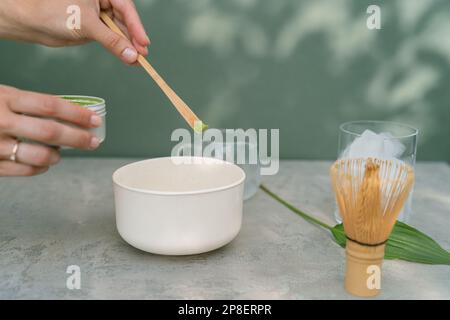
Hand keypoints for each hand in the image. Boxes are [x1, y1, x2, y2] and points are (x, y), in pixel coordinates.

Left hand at [0, 0, 149, 63]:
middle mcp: (102, 1)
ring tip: (137, 60)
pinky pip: (112, 39)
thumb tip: (132, 55)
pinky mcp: (95, 29)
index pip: (125, 7)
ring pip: (119, 31)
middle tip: (142, 54)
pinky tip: (128, 58)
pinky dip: (119, 49)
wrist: (32, 22)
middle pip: (125, 20)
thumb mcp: (88, 25)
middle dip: (134, 38)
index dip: (136, 26)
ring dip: (128, 46)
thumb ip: (112, 41)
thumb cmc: (54, 12)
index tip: (143, 43)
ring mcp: (99, 15)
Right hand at [0, 85, 101, 176]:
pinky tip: (43, 163)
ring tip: (59, 153)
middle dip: (78, 138)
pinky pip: (26, 170)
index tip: (94, 120)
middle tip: (92, 142)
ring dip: (57, 156)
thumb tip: (67, 112)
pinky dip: (40, 167)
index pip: (50, 106)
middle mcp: (1, 121)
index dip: (77, 114)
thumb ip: (27, 104)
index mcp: (6, 99)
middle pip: (50, 132)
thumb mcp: (2, 96)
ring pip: (40, 155)